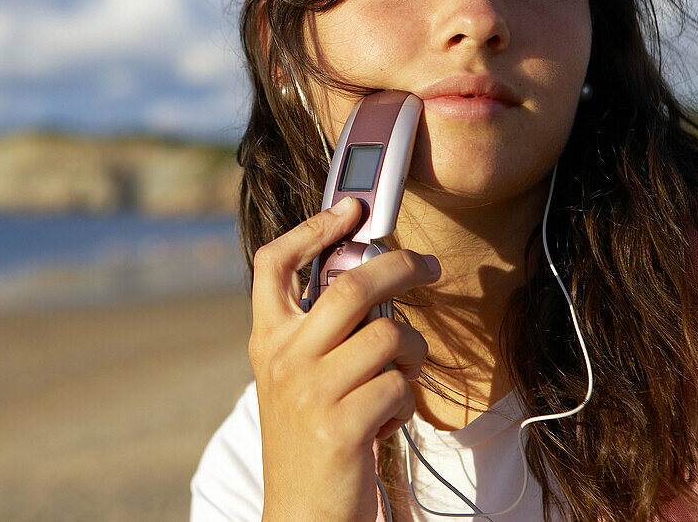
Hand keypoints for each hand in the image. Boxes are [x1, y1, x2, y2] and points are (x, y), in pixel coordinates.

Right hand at [249, 197, 440, 520]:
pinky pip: (400, 386)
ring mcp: (310, 391)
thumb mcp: (301, 377)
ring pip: (390, 336)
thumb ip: (323, 330)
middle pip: (351, 284)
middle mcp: (283, 359)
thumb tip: (375, 273)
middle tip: (429, 267)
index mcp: (268, 339)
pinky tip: (387, 419)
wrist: (305, 516)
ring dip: (412, 356)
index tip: (351, 208)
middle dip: (402, 266)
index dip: (314, 227)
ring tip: (398, 380)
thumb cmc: (312, 437)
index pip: (274, 263)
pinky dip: (406, 401)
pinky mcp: (342, 426)